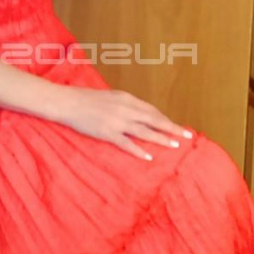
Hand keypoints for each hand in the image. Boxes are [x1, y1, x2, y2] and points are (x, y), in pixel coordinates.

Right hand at [54, 85, 193, 160]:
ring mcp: (117, 121)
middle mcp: (125, 109)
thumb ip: (124, 104)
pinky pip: (126, 143)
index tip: (175, 126)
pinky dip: (138, 150)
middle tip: (187, 135)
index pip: (151, 110)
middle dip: (172, 127)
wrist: (67, 102)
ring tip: (175, 145)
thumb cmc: (85, 98)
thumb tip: (137, 113)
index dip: (164, 119)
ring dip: (161, 138)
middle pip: (154, 119)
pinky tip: (149, 156)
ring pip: (144, 131)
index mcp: (126, 98)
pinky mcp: (107, 133)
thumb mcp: (109, 97)